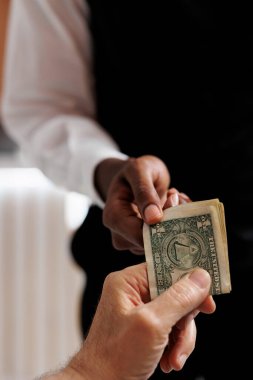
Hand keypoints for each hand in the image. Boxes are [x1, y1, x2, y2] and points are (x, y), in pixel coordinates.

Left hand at [67, 264, 214, 379]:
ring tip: (175, 358)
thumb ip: (178, 299)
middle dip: (184, 319)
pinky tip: (169, 361)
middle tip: (183, 334)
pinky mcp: (145, 328)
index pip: (165, 268)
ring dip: (181, 338)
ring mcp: (139, 311)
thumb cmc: (115, 357)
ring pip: (177, 314)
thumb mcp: (152, 325)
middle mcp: (133, 292)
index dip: (188, 281)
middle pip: (176, 293)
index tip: (206, 296)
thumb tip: (201, 277)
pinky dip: (175, 346)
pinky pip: (171, 329)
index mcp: (128, 282)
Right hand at [96, 156, 189, 253]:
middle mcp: (121, 234)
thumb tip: (154, 218)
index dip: (160, 223)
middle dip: (171, 221)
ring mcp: (134, 242)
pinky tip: (173, 205)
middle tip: (176, 196)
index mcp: (114, 217)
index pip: (138, 234)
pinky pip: (166, 240)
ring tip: (173, 196)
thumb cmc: (133, 171)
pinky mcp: (147, 243)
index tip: (173, 199)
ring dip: (175, 220)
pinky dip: (176, 223)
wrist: (133, 177)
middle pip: (152, 242)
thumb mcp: (138, 170)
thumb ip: (144, 191)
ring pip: (162, 243)